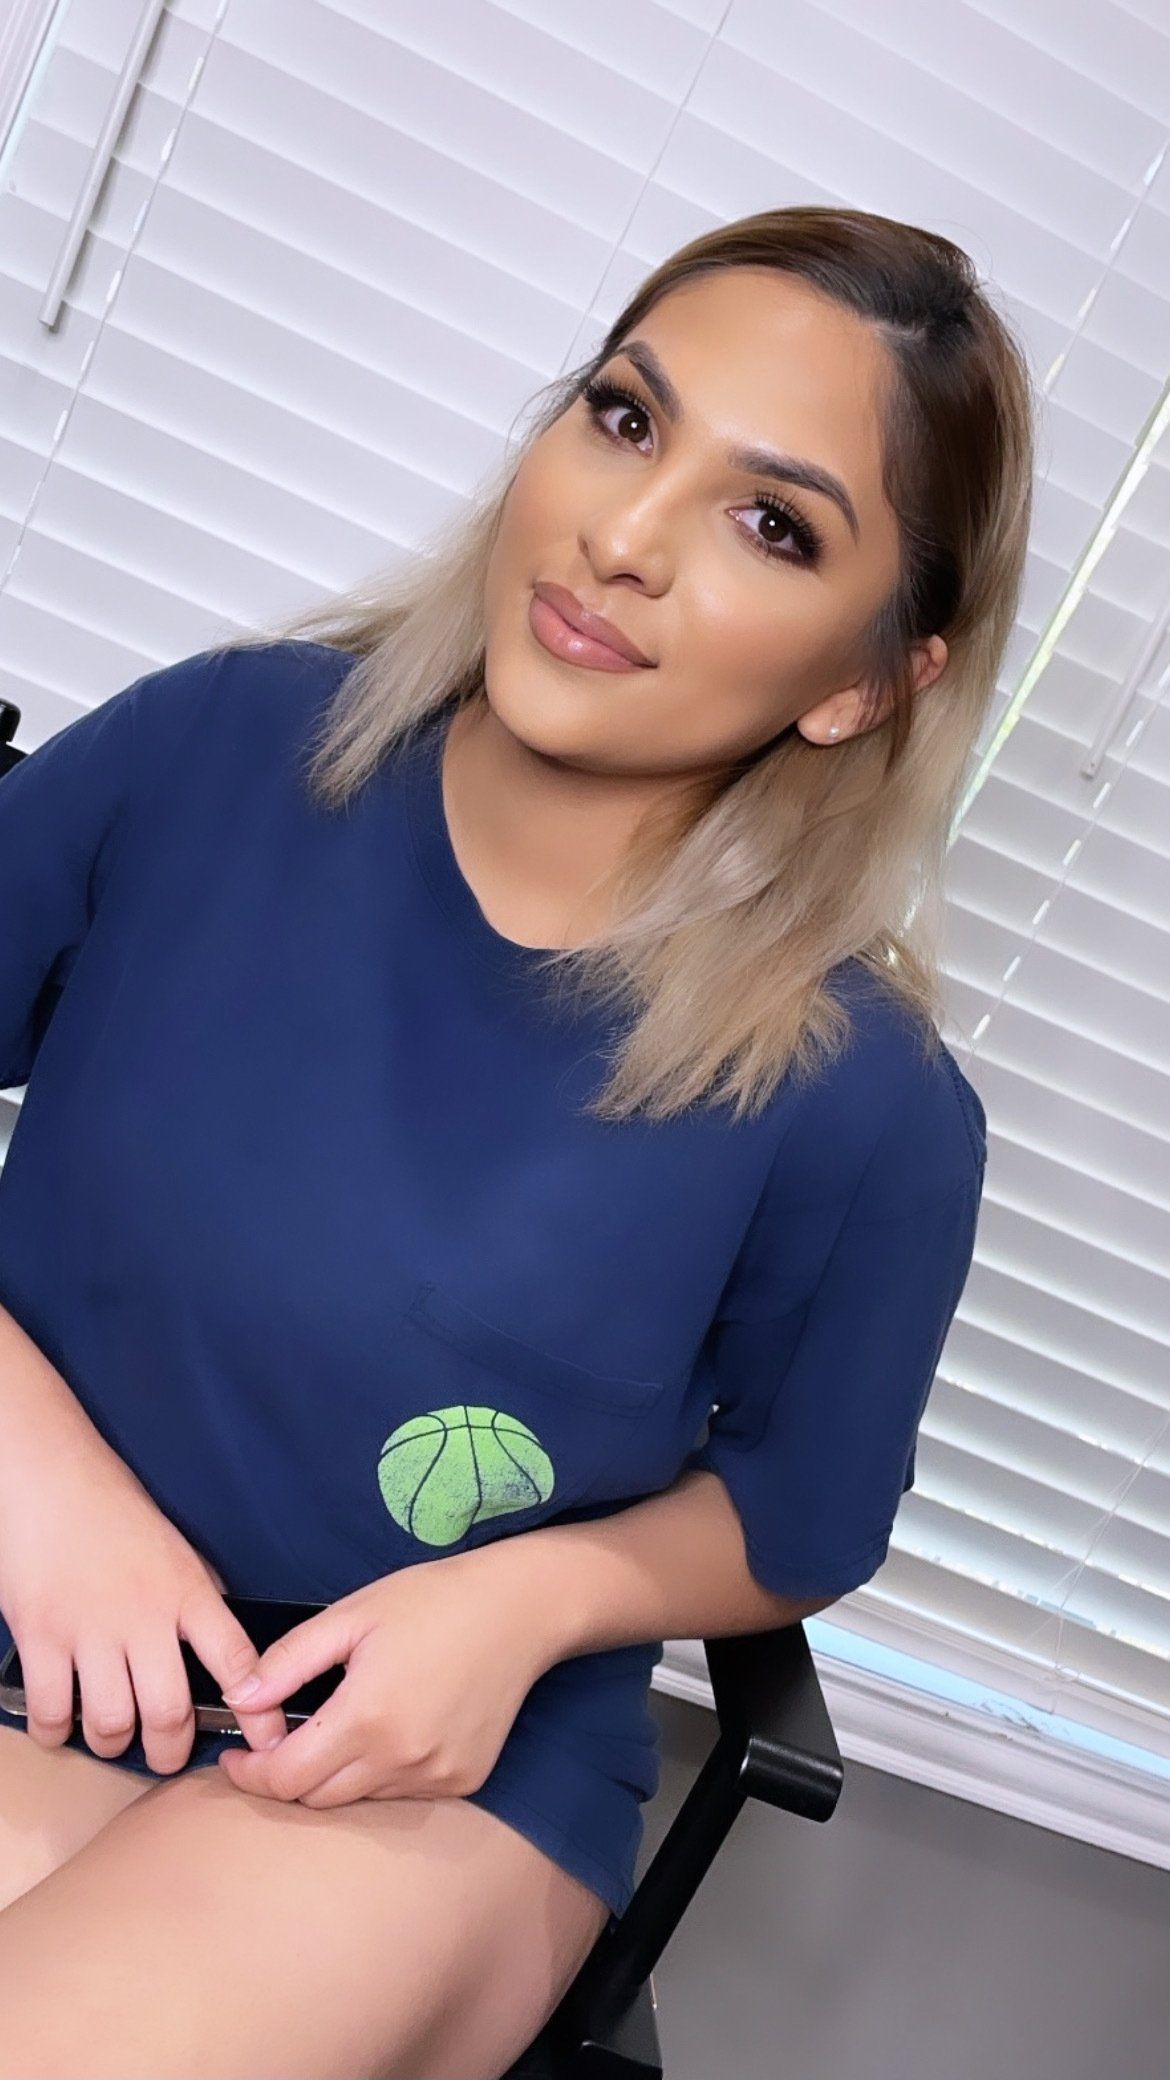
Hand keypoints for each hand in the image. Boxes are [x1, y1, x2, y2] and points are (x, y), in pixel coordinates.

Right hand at [0, 1433, 287, 1772]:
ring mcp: (89, 1631)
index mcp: (186, 1591)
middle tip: (168, 1755)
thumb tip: (222, 1652)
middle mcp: (143, 1617)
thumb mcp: (176, 1550)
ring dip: (115, 1743)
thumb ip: (197, 1601)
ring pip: (112, 1723)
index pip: (236, 1658)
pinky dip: (56, 1731)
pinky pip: (53, 1711)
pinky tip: (63, 1724)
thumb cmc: (115, 1511)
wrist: (51, 1479)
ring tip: (115, 1737)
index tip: (266, 1739)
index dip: (258, 1709)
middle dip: (172, 1750)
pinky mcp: (41, 1638)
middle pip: (169, 1712)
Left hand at [215, 1556, 550, 1807]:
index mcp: (367, 1717)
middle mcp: (402, 1760)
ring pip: (357, 1800)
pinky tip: (385, 1731)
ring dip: (332, 1776)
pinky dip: (378, 1774)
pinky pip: (400, 1794)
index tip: (235, 1756)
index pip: (286, 1778)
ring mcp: (436, 1777)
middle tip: (274, 1743)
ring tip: (332, 1730)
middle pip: (316, 1798)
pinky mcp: (462, 1781)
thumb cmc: (433, 1600)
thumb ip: (289, 1660)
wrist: (520, 1610)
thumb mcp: (352, 1614)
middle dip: (286, 1775)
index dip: (249, 1774)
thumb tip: (242, 1698)